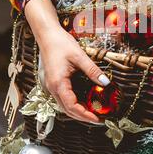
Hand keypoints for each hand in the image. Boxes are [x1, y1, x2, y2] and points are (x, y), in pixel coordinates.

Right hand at [25, 0, 109, 122]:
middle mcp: (52, 88)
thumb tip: (106, 83)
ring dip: (78, 111)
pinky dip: (74, 103)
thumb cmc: (60, 43)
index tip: (97, 119)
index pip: (71, 106)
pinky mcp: (53, 82)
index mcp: (58, 83)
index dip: (85, 115)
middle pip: (67, 110)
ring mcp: (51, 85)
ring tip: (93, 112)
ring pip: (64, 105)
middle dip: (83, 116)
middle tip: (98, 119)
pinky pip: (63, 97)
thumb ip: (93, 71)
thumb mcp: (79, 56)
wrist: (47, 34)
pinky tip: (84, 101)